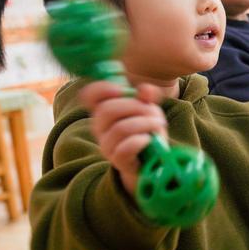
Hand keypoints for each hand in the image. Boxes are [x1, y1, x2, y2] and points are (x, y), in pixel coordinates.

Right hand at [79, 81, 166, 195]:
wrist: (151, 160)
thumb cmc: (146, 130)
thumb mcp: (149, 109)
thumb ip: (147, 96)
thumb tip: (145, 90)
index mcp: (103, 110)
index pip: (89, 95)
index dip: (102, 89)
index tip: (121, 90)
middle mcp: (99, 127)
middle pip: (107, 110)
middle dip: (136, 106)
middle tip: (154, 111)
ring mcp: (106, 145)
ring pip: (120, 128)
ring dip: (145, 123)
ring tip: (158, 124)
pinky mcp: (117, 160)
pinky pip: (125, 148)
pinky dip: (141, 141)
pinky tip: (149, 139)